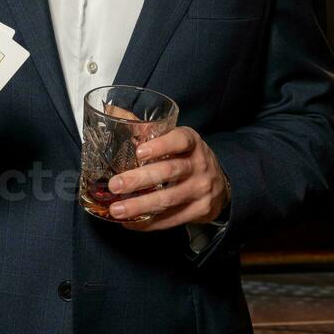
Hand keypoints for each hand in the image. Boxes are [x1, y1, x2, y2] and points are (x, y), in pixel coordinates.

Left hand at [106, 126, 230, 230]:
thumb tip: (112, 110)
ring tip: (116, 209)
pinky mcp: (200, 211)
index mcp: (192, 142)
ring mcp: (201, 189)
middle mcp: (199, 164)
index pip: (180, 140)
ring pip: (169, 199)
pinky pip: (172, 219)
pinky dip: (150, 223)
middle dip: (140, 179)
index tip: (139, 152)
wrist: (222, 184)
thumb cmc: (188, 157)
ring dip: (140, 206)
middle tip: (115, 185)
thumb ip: (147, 129)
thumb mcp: (175, 140)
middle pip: (169, 171)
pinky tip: (131, 223)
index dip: (161, 145)